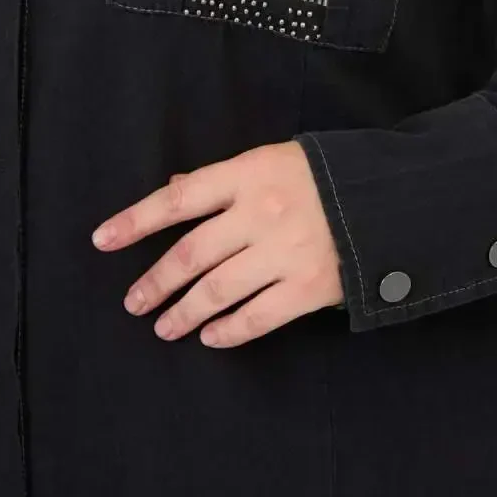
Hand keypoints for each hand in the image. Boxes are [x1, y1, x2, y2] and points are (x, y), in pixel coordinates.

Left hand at [91, 141, 344, 346]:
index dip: (136, 220)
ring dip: (184, 312)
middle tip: (135, 303)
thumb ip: (227, 179)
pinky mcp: (309, 288)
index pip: (179, 199)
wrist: (394, 198)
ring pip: (217, 291)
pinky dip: (229, 331)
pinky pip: (257, 318)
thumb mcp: (278, 160)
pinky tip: (211, 337)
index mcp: (250, 173)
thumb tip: (175, 188)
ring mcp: (285, 252)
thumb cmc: (330, 174)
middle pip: (191, 254)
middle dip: (156, 282)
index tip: (102, 240)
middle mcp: (261, 213)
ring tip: (165, 327)